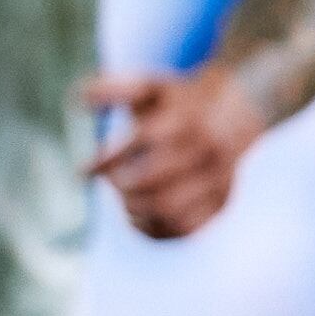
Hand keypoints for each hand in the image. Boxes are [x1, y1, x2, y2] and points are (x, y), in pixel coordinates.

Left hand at [84, 67, 269, 238]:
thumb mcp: (149, 86)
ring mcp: (219, 178)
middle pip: (152, 181)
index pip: (139, 144)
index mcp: (186, 119)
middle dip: (120, 186)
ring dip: (135, 210)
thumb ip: (114, 89)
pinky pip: (187, 228)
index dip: (106, 161)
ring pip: (169, 209)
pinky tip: (138, 217)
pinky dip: (156, 229)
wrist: (238, 111)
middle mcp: (207, 150)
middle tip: (109, 183)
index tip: (83, 171)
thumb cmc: (179, 101)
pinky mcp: (223, 201)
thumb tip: (77, 99)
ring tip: (122, 199)